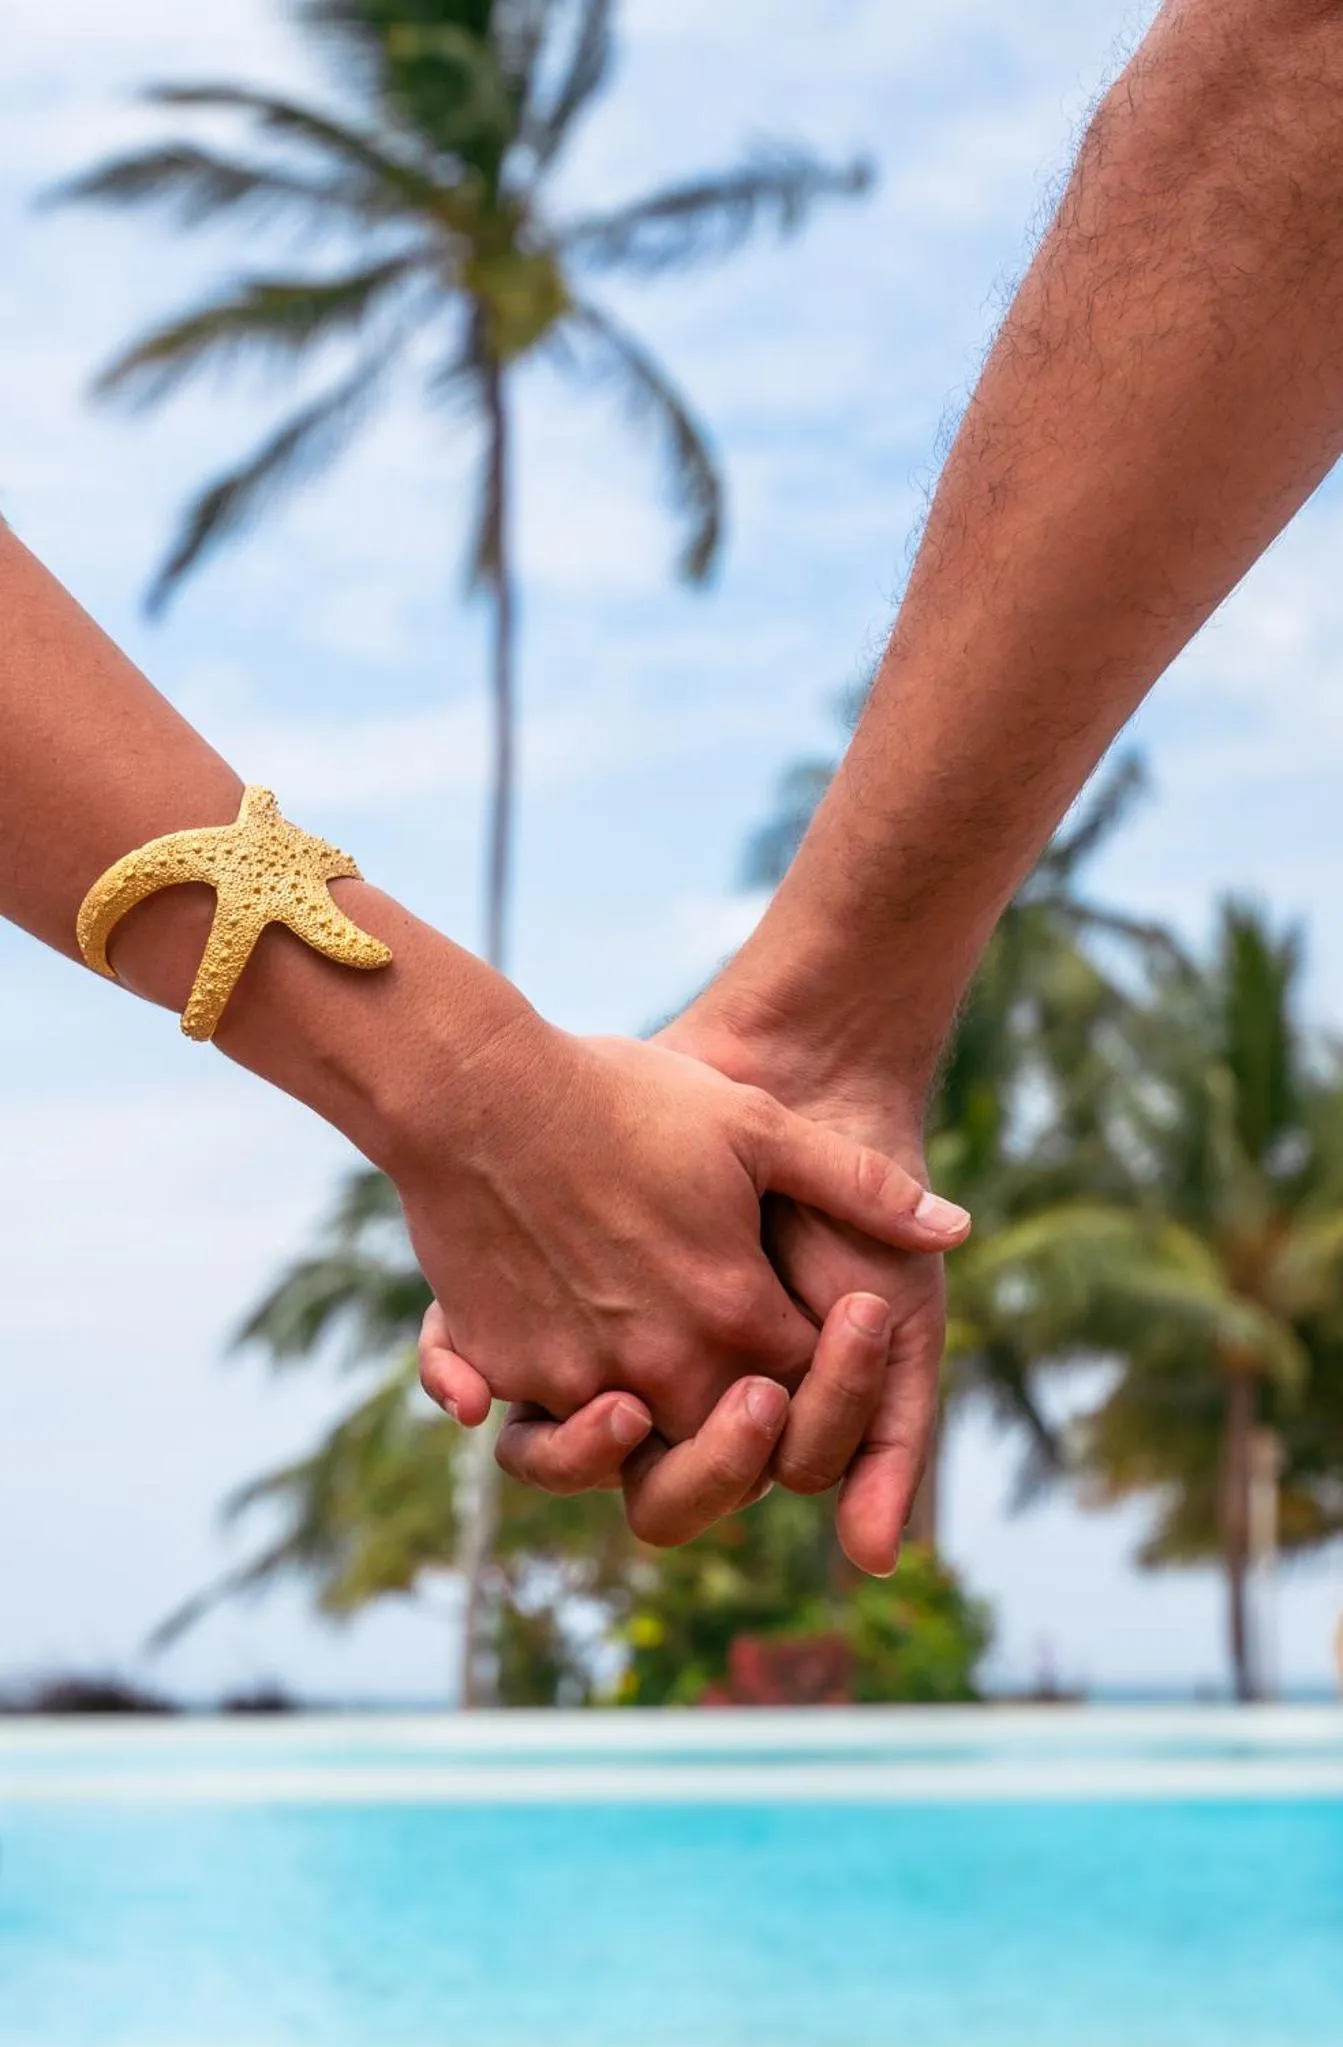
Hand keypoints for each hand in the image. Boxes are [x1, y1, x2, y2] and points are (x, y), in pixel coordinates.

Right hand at [486, 1013, 954, 1573]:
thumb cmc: (623, 1096)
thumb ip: (858, 1185)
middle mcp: (658, 1369)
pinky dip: (544, 1413)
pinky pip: (529, 1424)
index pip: (798, 1391)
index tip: (803, 1333)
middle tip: (745, 1386)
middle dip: (742, 1434)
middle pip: (718, 1454)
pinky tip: (553, 1372)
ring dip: (643, 1441)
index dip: (813, 1377)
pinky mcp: (499, 1366)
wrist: (477, 1087)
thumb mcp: (757, 1124)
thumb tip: (954, 1228)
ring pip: (622, 1454)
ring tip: (646, 1398)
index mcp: (734, 1318)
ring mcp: (573, 1376)